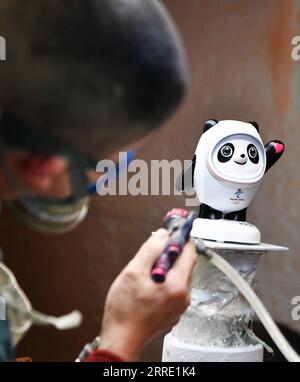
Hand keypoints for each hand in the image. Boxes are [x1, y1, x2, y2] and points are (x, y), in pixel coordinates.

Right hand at [100, 228, 195, 360]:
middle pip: (184, 265)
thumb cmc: (125, 311)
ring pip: (178, 277)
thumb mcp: (133, 272)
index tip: (174, 231)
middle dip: (171, 254)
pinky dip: (165, 282)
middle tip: (155, 250)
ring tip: (147, 271)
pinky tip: (148, 285)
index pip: (189, 253)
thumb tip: (161, 236)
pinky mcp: (172, 312)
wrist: (121, 340)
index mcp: (177, 286)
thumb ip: (150, 250)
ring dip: (166, 268)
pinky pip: (173, 290)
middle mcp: (183, 297)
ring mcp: (179, 307)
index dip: (181, 239)